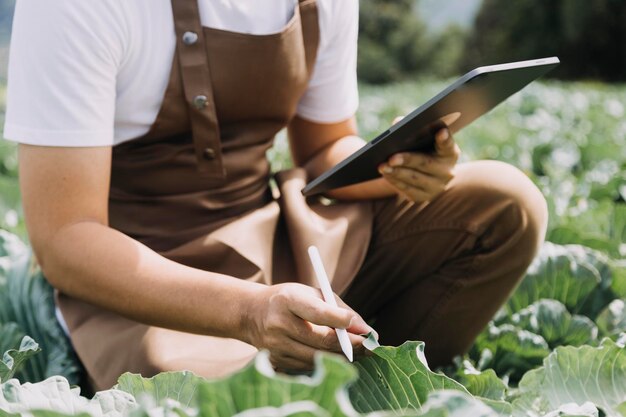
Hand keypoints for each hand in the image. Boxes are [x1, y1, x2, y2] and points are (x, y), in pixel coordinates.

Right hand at [242, 283, 373, 370]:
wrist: (251, 313)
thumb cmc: (289, 299)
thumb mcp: (311, 293)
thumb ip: (338, 309)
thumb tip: (365, 330)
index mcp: (287, 300)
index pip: (318, 313)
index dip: (343, 321)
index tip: (365, 328)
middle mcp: (279, 324)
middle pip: (322, 341)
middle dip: (351, 345)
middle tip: (370, 346)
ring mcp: (275, 346)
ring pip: (318, 358)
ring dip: (343, 356)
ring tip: (360, 352)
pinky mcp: (276, 361)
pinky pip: (309, 366)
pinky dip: (327, 362)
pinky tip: (338, 355)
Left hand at [378, 126, 459, 202]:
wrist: (419, 173)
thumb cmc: (419, 149)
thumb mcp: (418, 138)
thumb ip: (411, 127)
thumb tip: (398, 122)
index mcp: (450, 152)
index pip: (448, 145)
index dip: (445, 139)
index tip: (441, 132)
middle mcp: (447, 171)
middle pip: (426, 164)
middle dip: (408, 160)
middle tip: (392, 157)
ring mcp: (437, 187)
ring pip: (414, 178)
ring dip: (397, 172)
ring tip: (382, 166)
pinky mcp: (424, 197)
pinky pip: (408, 190)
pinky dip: (395, 181)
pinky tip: (385, 174)